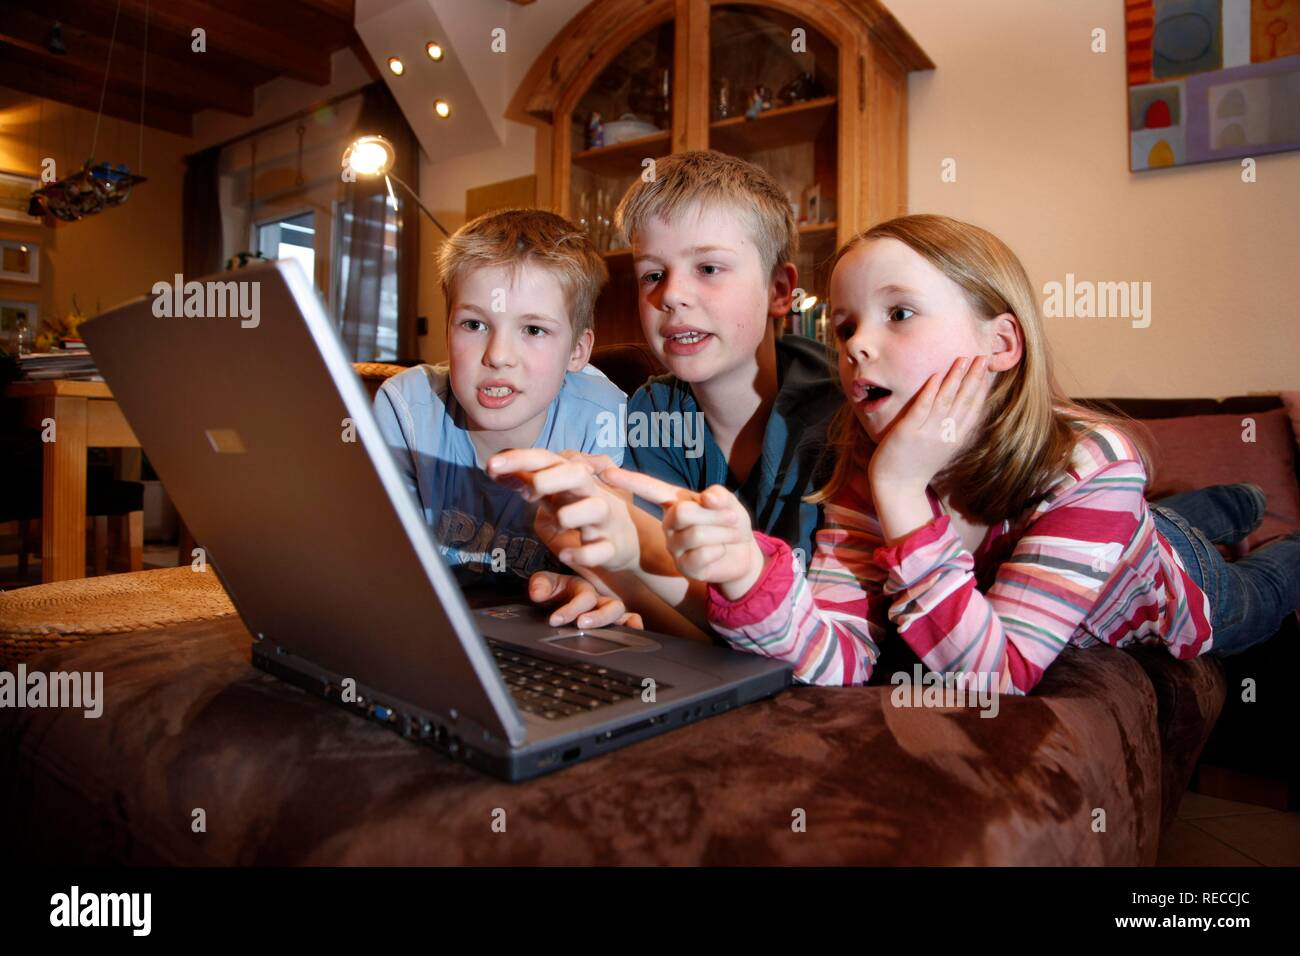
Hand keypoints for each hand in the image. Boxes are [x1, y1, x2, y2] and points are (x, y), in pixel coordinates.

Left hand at [486, 448, 640, 571]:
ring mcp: (604, 520)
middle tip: (527, 492)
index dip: (520, 459)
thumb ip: (528, 481)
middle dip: (550, 478)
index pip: (547, 460)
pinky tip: (565, 554)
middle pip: (577, 474)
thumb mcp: (556, 495)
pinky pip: (601, 550)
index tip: (492, 465)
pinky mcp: (612, 547)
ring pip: (595, 508)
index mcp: (574, 479)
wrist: (626, 541)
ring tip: (558, 522)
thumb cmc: (583, 513)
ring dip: (571, 514)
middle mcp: (591, 494)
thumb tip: (495, 468)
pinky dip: (582, 553)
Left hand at [527, 571, 643, 629]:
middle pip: (609, 605)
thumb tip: (538, 593)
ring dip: (608, 621)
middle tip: (580, 624)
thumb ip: (540, 585)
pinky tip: (634, 631)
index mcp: (583, 588)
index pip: (583, 597)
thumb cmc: (554, 591)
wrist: (556, 597)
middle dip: (596, 617)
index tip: (555, 620)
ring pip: (619, 613)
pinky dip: (634, 626)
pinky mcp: (613, 621)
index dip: (570, 609)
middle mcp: (599, 598)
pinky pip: (629, 620)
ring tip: (598, 633)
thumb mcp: (545, 584)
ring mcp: (607, 610)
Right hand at [601, 470, 767, 600]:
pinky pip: (701, 555)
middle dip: (714, 514)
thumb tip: (708, 498)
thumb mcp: (729, 502)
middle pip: (683, 512)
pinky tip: (721, 551)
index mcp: (675, 502)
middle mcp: (669, 523)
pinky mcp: (685, 567)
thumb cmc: (730, 521)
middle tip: (732, 517)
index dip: (628, 480)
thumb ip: (719, 495)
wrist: (743, 552)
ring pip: (695, 534)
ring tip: (732, 533)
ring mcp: (674, 546)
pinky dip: (720, 550)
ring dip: (722, 532)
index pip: (649, 488)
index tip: (605, 472)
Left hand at [868, 354, 991, 494]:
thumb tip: (960, 410)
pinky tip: (937, 376)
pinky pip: (922, 408)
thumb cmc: (917, 467)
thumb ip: (952, 430)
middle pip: (964, 401)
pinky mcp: (909, 431)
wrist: (898, 487)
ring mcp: (928, 433)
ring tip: (963, 359)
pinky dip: (930, 391)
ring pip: (946, 400)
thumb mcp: (942, 449)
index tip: (987, 369)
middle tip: (982, 356)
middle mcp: (946, 435)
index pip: (974, 409)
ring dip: (955, 378)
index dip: (981, 388)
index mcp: (956, 439)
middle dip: (974, 377)